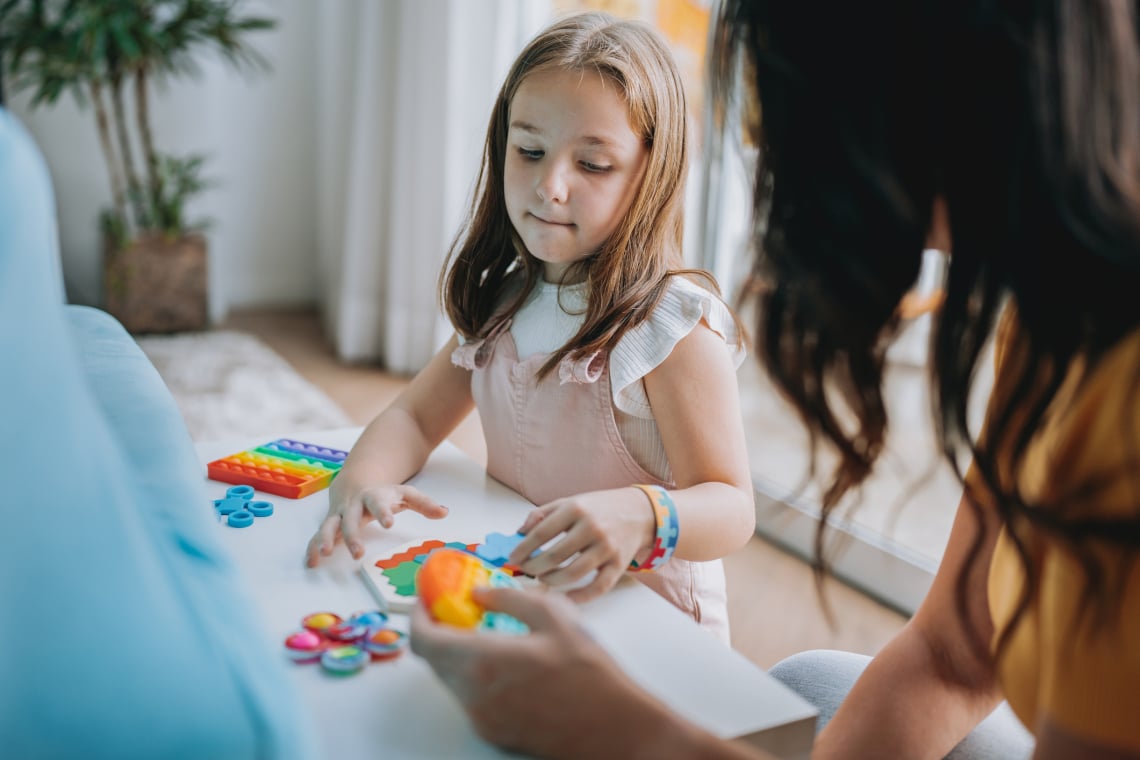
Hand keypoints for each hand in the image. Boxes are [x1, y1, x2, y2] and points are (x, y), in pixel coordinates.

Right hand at [304, 479, 447, 566]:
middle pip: (351, 519)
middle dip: (352, 535)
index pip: (379, 503)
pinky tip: (311, 562)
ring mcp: (338, 515)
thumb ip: (424, 503)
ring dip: (325, 539)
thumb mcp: (406, 494)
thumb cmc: (384, 494)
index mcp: (373, 497)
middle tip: (357, 553)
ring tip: (325, 554)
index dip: (384, 513)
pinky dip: (313, 548)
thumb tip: (445, 512)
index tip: (389, 523)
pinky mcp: (329, 525)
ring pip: (329, 526)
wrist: (355, 483)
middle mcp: (353, 506)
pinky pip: (318, 536)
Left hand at [410, 586, 675, 758]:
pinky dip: (474, 674)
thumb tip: (480, 592)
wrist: (613, 727)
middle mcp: (473, 694)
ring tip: (486, 632)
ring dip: (457, 653)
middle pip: (433, 659)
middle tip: (457, 609)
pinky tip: (505, 661)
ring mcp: (482, 717)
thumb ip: (510, 598)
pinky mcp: (493, 731)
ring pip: (451, 679)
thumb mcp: (555, 616)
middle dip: (439, 630)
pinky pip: (470, 697)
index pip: (424, 639)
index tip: (428, 598)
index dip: (419, 615)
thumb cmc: (589, 673)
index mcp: (482, 661)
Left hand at [508, 487, 654, 601]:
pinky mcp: (619, 564)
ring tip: (543, 579)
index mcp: (576, 508)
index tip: (513, 558)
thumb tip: (519, 533)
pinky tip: (566, 597)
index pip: (541, 533)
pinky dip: (581, 596)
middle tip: (526, 571)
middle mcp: (592, 527)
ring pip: (573, 573)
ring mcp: (607, 547)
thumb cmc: (599, 508)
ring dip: (552, 581)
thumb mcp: (570, 502)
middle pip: (554, 556)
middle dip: (534, 567)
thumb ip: (542, 514)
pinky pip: (599, 587)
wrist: (639, 511)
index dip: (522, 549)